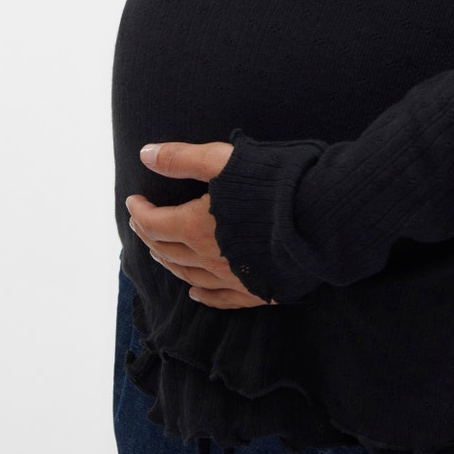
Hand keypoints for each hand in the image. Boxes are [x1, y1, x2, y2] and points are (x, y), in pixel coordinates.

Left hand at [125, 140, 276, 309]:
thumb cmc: (271, 183)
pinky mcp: (257, 290)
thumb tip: (144, 154)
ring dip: (170, 263)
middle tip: (141, 223)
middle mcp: (209, 258)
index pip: (155, 223)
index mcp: (196, 227)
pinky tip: (196, 294)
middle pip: (168, 251)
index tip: (133, 201)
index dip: (139, 212)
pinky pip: (221, 299)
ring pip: (189, 275)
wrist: (320, 218)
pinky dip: (203, 296)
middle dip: (150, 235)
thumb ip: (181, 158)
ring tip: (160, 251)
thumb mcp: (222, 159)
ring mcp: (233, 278)